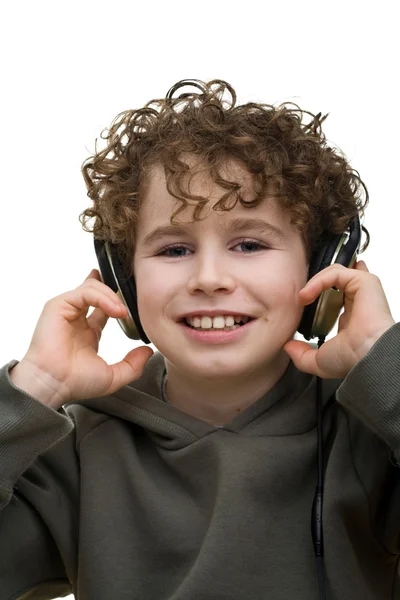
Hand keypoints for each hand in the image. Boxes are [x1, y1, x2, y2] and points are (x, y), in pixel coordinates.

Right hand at [14, 269, 152, 407]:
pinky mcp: (58, 306)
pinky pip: (84, 292)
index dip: (117, 298)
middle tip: (128, 304)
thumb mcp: (112, 376)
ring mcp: (66, 310)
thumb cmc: (75, 382)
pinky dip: (102, 297)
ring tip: (123, 312)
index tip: (130, 299)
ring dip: (112, 296)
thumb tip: (148, 351)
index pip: (103, 306)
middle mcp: (76, 318)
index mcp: (88, 332)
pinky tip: (114, 310)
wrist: (54, 384)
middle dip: (115, 291)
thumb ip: (133, 365)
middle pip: (97, 290)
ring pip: (92, 288)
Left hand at [283, 261, 395, 378]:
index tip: (302, 299)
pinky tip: (307, 294)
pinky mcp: (364, 282)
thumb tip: (288, 347)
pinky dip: (319, 280)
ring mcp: (362, 290)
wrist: (366, 356)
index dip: (319, 291)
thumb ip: (302, 355)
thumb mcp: (319, 361)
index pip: (337, 295)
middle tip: (301, 296)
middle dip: (316, 281)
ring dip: (315, 281)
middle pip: (336, 278)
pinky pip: (337, 272)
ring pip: (335, 271)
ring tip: (302, 296)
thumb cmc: (352, 359)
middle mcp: (358, 301)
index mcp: (351, 317)